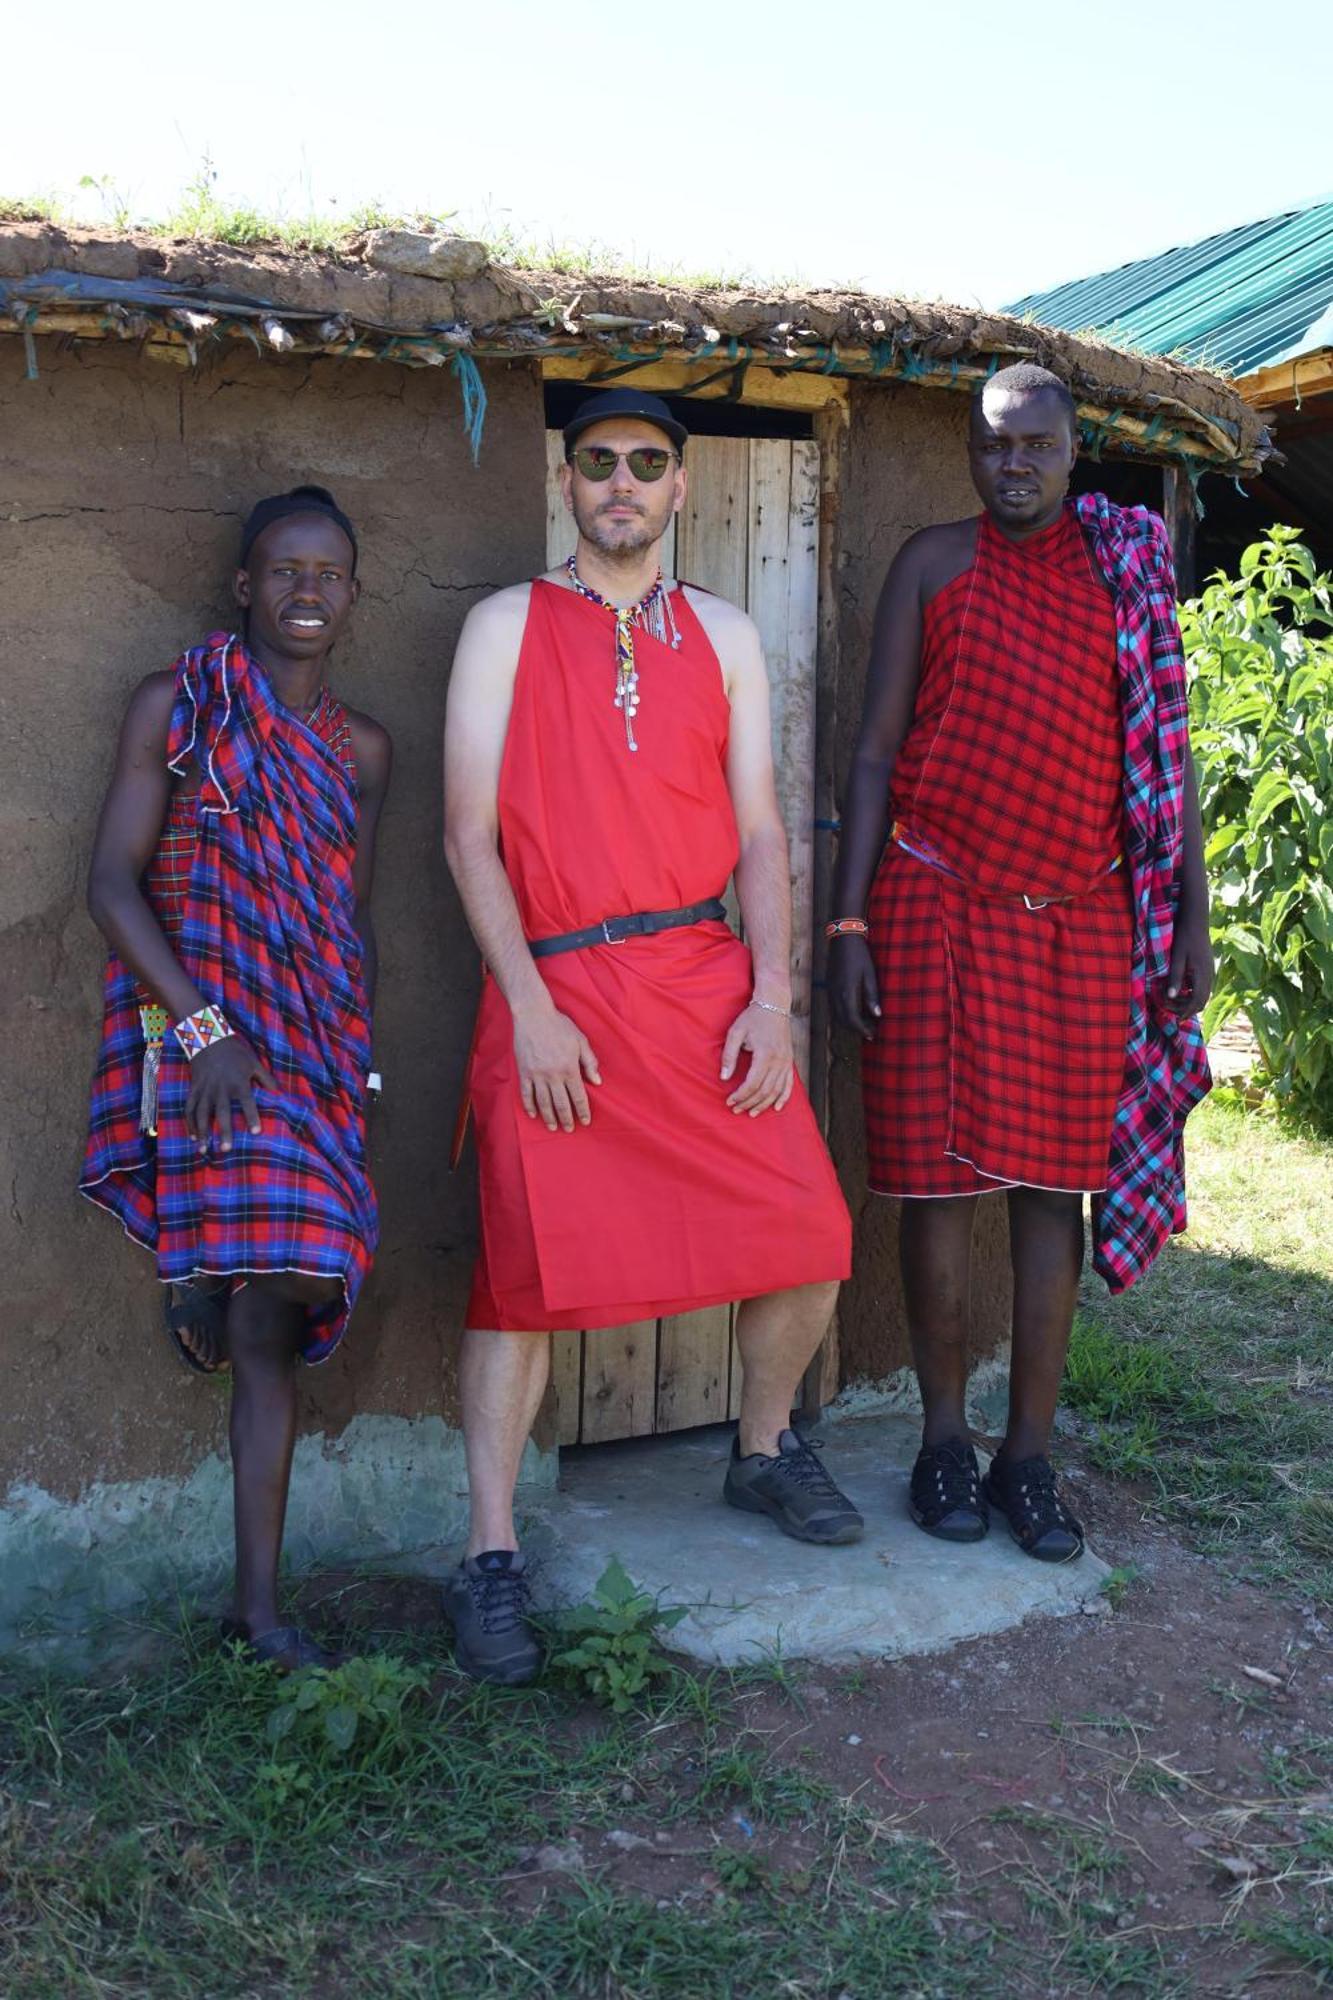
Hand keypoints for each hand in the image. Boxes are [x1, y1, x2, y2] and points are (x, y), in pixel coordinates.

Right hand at [186, 1037, 278, 1153]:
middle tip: (226, 1149)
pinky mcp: (193, 1089)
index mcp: (238, 1082)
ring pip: (201, 1114)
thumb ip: (266, 1079)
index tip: (255, 1132)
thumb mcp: (254, 1062)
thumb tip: (279, 1093)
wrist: (208, 1038)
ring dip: (202, 1132)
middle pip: (222, 1112)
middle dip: (224, 1131)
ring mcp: (204, 1089)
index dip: (252, 1117)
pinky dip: (189, 1122)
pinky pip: (189, 1108)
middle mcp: (220, 1088)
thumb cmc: (235, 1052)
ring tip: (203, 1150)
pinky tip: (193, 1136)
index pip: (247, 1102)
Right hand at [514, 999, 600, 1131]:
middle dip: (566, 1119)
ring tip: (553, 1126)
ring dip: (549, 1117)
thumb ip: (590, 1062)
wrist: (533, 1015)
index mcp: (569, 1068)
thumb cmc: (559, 1026)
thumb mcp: (580, 1041)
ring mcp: (537, 1075)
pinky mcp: (524, 1072)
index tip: (585, 1121)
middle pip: (561, 1103)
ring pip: (543, 1102)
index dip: (582, 1111)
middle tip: (569, 1129)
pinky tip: (534, 1114)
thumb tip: (597, 1081)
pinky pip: (526, 1094)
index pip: (578, 1096)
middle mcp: (553, 1075)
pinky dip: (530, 1106)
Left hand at [721, 1003, 793, 1115]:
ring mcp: (786, 1062)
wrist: (774, 1004)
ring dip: (764, 1104)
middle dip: (749, 1103)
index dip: (740, 1096)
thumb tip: (724, 1077)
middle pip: (764, 1091)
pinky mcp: (790, 1061)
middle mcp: (778, 1061)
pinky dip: (784, 1097)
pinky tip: (777, 1107)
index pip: (752, 1084)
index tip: (729, 1101)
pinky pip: (789, 1084)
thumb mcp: (735, 1033)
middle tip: (736, 1110)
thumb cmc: (752, 1017)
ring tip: (751, 1113)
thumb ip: (729, 1056)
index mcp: (765, 1054)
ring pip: (776, 1091)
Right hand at [828, 934, 880, 1039]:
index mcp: (847, 993)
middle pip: (843, 1021)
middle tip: (870, 1032)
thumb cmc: (859, 955)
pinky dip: (843, 1015)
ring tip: (864, 1024)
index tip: (872, 1035)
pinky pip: (833, 1008)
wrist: (842, 939)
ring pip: (836, 1016)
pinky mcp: (829, 987)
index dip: (862, 1029)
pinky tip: (853, 1012)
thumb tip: (877, 1015)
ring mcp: (830, 991)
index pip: (852, 1020)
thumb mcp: (870, 975)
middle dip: (856, 1029)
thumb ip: (872, 996)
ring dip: (849, 1023)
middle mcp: (835, 995)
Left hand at [1165, 907, 1214, 1017]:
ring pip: (1203, 995)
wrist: (1195, 922)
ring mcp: (1210, 972)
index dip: (1186, 1011)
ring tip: (1173, 1003)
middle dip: (1187, 1009)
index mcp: (1202, 974)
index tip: (1176, 1018)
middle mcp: (1209, 975)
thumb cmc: (1183, 938)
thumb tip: (1171, 997)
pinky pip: (1202, 987)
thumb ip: (1175, 978)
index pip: (1197, 1000)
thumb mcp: (1176, 958)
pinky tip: (1180, 991)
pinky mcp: (1208, 969)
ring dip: (1189, 1002)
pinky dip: (1192, 994)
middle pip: (1201, 1001)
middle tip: (1170, 1011)